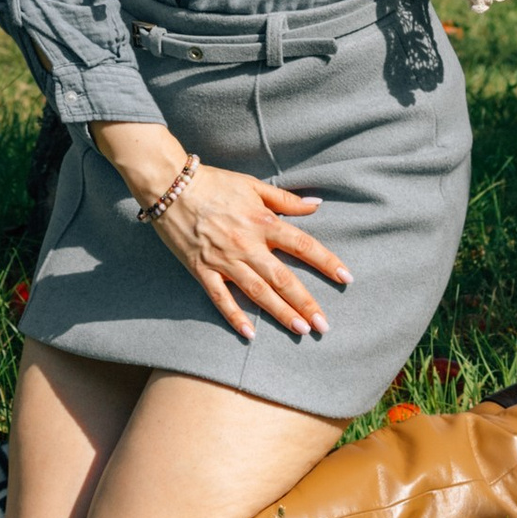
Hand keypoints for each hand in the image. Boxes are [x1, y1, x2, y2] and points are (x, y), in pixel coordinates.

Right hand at [96, 128, 350, 341]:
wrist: (170, 185)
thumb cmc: (214, 183)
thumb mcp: (254, 185)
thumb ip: (286, 200)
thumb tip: (317, 205)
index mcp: (263, 222)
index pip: (303, 245)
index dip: (326, 262)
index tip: (346, 278)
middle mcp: (247, 244)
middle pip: (283, 279)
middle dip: (306, 303)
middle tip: (324, 325)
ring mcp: (224, 260)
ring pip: (258, 292)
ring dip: (281, 313)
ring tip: (301, 330)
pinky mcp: (202, 270)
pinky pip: (221, 298)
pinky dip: (235, 316)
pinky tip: (250, 334)